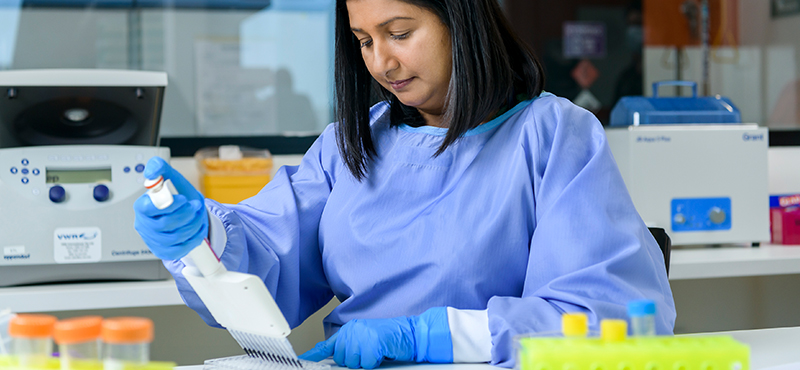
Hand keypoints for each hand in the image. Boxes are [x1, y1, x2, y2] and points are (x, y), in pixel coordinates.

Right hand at [134, 157, 207, 259]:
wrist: (188, 212)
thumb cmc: (178, 196)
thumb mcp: (171, 178)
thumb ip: (159, 168)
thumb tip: (152, 170)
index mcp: (142, 207)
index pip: (148, 208)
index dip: (168, 204)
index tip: (182, 199)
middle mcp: (144, 225)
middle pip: (165, 224)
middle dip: (186, 214)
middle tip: (195, 206)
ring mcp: (153, 240)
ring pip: (175, 236)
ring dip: (193, 224)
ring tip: (198, 215)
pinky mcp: (164, 251)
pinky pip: (181, 248)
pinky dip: (194, 237)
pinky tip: (196, 228)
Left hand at [299, 307, 451, 368]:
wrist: (410, 333)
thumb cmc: (389, 339)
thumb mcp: (364, 340)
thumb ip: (347, 346)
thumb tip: (330, 355)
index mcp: (349, 330)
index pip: (327, 346)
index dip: (314, 355)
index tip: (304, 360)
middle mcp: (352, 330)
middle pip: (341, 359)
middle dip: (354, 361)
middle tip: (368, 353)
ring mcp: (361, 336)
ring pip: (352, 363)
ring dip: (365, 362)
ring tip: (376, 352)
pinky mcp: (371, 343)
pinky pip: (366, 364)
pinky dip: (374, 362)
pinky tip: (381, 353)